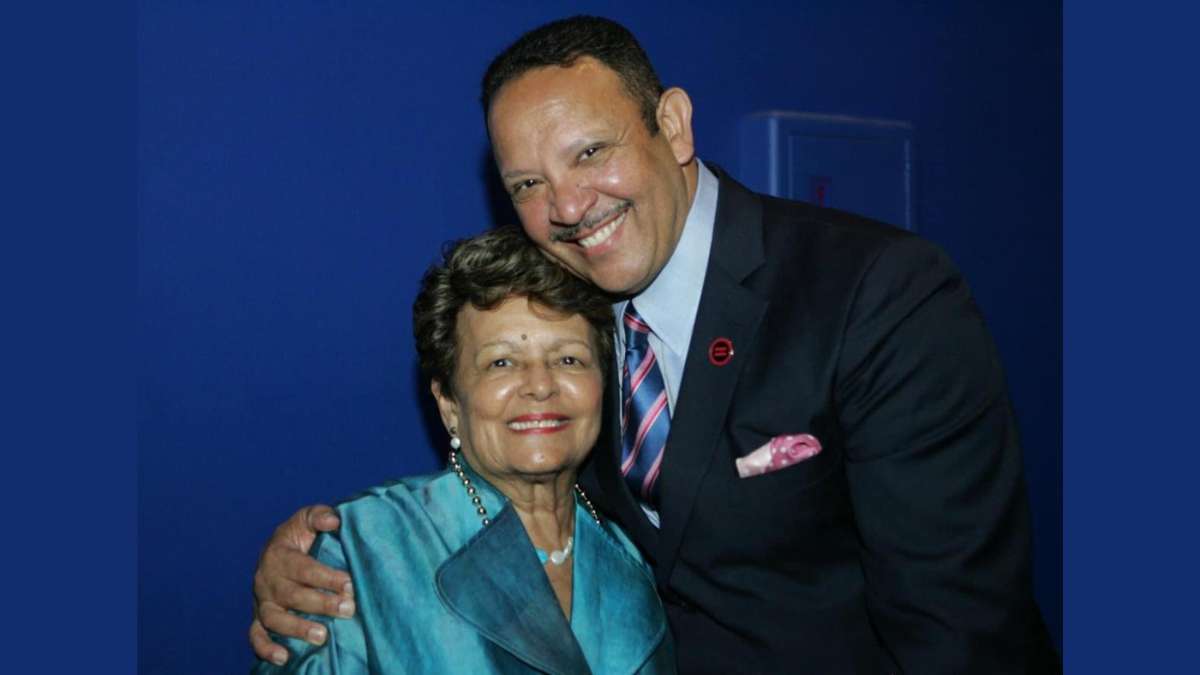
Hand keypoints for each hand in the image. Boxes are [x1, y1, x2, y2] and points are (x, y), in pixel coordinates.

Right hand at [249, 504, 353, 665]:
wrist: (277, 550)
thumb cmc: (299, 536)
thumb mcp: (306, 519)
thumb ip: (319, 515)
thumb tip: (334, 520)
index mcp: (278, 555)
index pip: (302, 568)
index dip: (326, 577)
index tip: (349, 583)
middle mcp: (266, 579)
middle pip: (291, 595)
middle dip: (321, 603)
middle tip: (348, 609)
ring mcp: (262, 601)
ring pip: (273, 618)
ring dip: (297, 628)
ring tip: (322, 635)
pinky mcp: (259, 618)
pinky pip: (256, 636)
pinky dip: (266, 649)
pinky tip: (284, 658)